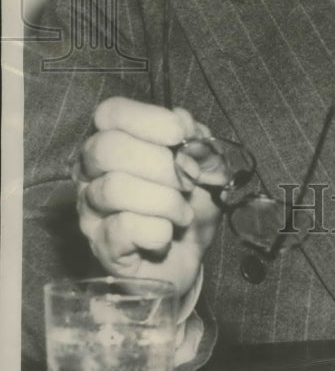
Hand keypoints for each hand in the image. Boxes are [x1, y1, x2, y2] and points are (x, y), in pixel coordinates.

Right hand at [76, 96, 220, 295]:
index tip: (180, 135)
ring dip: (165, 201)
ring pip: (114, 188)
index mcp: (116, 139)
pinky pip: (124, 228)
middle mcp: (92, 171)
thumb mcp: (208, 167)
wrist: (187, 258)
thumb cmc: (189, 203)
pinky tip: (166, 236)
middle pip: (106, 148)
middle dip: (159, 164)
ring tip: (182, 214)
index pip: (111, 112)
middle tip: (187, 183)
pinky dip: (158, 232)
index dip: (148, 119)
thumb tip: (184, 125)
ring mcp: (91, 209)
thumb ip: (199, 141)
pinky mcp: (100, 245)